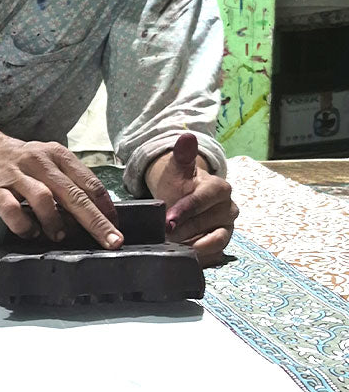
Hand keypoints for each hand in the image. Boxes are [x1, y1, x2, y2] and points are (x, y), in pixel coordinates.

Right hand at [0, 134, 122, 248]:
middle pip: (73, 194)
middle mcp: (40, 162)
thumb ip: (68, 183)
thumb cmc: (20, 162)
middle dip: (95, 221)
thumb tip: (95, 212)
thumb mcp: (48, 162)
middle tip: (111, 241)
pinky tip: (30, 232)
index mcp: (57, 155)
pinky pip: (11, 209)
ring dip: (55, 221)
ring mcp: (17, 175)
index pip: (89, 182)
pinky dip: (24, 225)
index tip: (116, 225)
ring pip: (43, 198)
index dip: (105, 206)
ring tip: (59, 236)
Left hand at [145, 133, 237, 265]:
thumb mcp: (177, 170)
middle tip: (162, 236)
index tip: (167, 221)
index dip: (184, 211)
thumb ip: (182, 156)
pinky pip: (214, 253)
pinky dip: (198, 255)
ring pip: (211, 241)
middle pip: (203, 223)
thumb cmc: (179, 183)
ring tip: (170, 246)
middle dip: (181, 230)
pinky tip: (182, 254)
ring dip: (190, 245)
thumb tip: (187, 137)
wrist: (182, 196)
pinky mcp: (223, 242)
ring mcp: (228, 227)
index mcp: (220, 188)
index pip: (201, 201)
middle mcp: (229, 208)